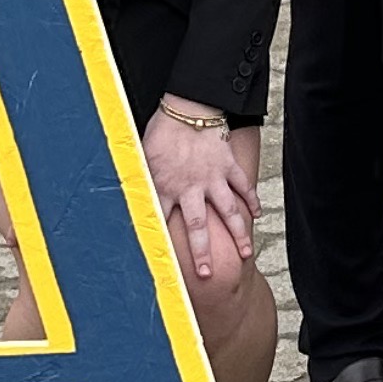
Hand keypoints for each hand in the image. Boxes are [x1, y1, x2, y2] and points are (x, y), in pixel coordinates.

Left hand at [142, 111, 252, 279]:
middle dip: (203, 253)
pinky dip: (252, 200)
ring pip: (229, 211)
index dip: (164, 245)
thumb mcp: (141, 159)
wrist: (186, 107)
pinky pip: (243, 186)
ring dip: (238, 233)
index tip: (166, 265)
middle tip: (207, 274)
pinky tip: (258, 214)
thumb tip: (124, 198)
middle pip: (198, 227)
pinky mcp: (228, 165)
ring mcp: (213, 177)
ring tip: (245, 253)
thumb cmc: (160, 131)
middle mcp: (191, 188)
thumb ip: (139, 182)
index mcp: (165, 188)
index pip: (163, 223)